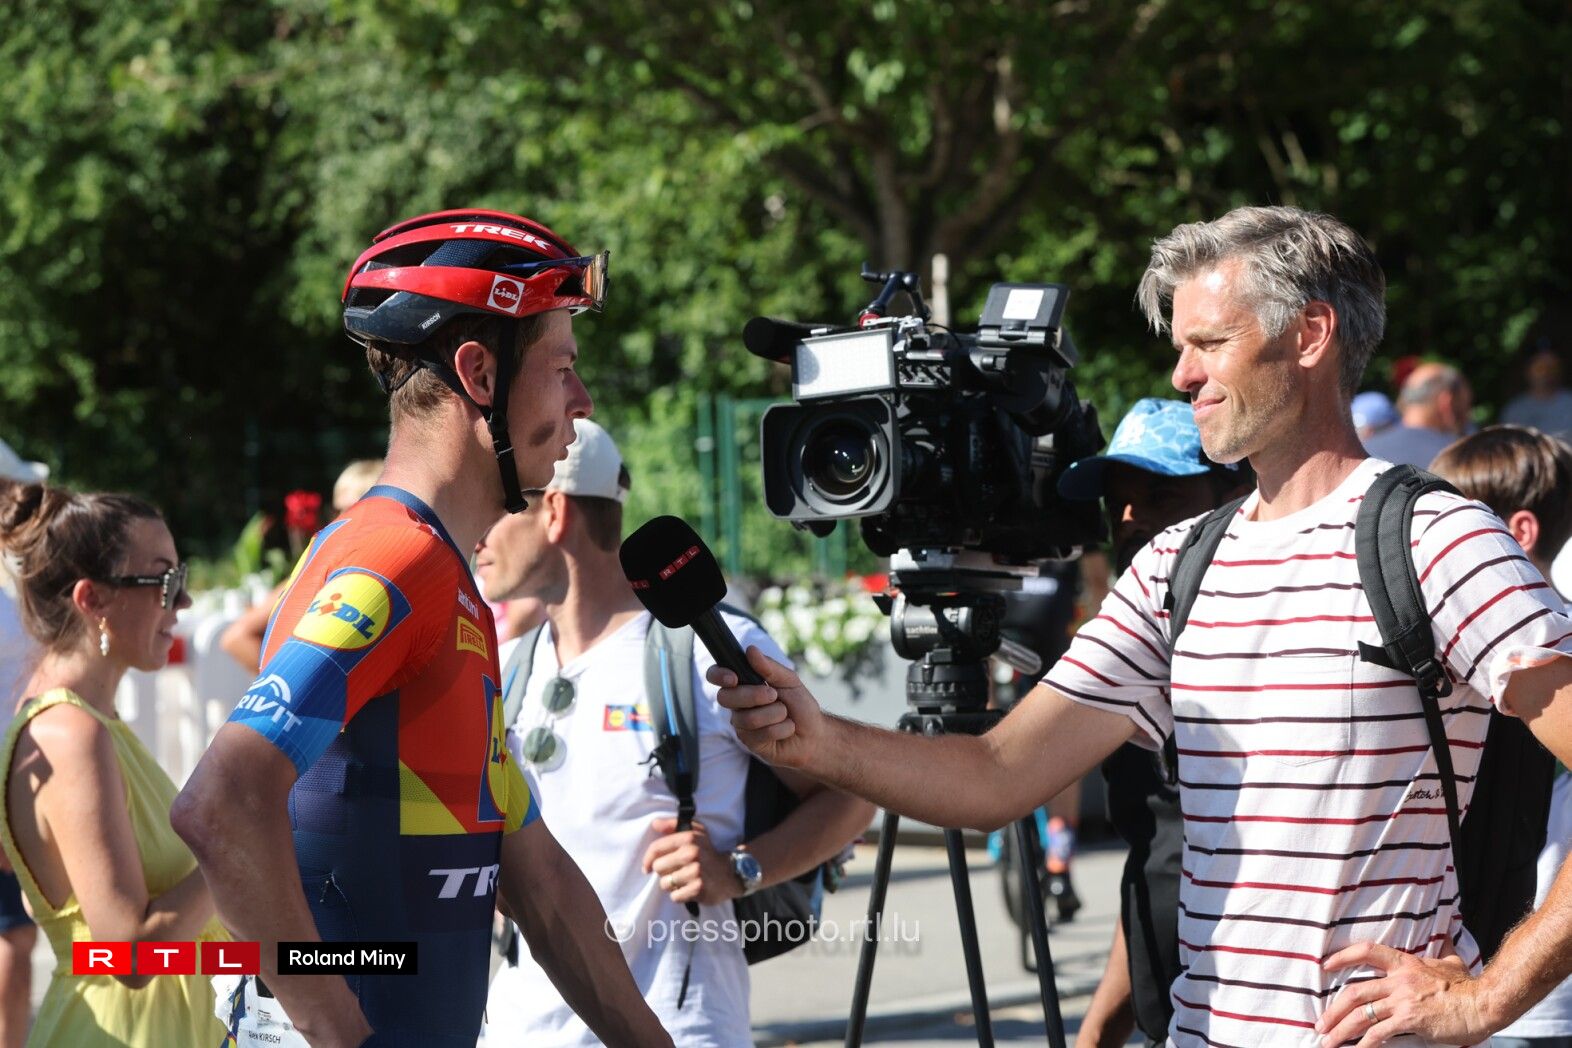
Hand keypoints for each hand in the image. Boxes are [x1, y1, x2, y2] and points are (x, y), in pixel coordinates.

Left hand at [641, 819, 737, 905]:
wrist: (731, 872)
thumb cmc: (708, 852)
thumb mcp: (696, 833)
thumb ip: (673, 825)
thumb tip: (654, 824)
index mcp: (688, 838)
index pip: (656, 849)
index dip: (647, 859)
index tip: (647, 867)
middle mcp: (691, 853)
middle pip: (658, 868)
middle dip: (664, 872)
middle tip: (676, 871)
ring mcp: (695, 871)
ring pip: (664, 883)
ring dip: (671, 885)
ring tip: (683, 880)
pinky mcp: (698, 889)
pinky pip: (674, 896)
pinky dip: (680, 895)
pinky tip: (689, 889)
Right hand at [706, 645, 823, 769]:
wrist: (814, 733)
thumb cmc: (800, 705)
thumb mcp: (789, 680)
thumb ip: (769, 667)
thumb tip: (750, 650)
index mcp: (743, 684)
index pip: (716, 676)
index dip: (718, 675)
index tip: (734, 678)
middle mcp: (737, 704)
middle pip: (725, 698)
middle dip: (754, 695)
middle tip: (775, 695)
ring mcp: (741, 725)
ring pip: (747, 718)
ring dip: (775, 714)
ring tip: (786, 715)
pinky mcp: (750, 743)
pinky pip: (759, 734)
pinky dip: (781, 729)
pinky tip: (787, 729)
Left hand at [1317, 942, 1497, 1047]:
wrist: (1485, 1003)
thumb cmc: (1468, 986)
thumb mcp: (1451, 963)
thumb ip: (1441, 954)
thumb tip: (1447, 940)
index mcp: (1405, 964)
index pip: (1366, 952)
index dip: (1342, 956)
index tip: (1325, 965)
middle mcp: (1398, 980)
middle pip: (1354, 993)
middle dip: (1333, 1011)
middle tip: (1321, 1024)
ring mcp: (1402, 1000)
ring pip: (1361, 1015)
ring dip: (1341, 1030)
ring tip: (1327, 1041)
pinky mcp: (1410, 1020)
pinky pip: (1379, 1033)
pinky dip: (1364, 1045)